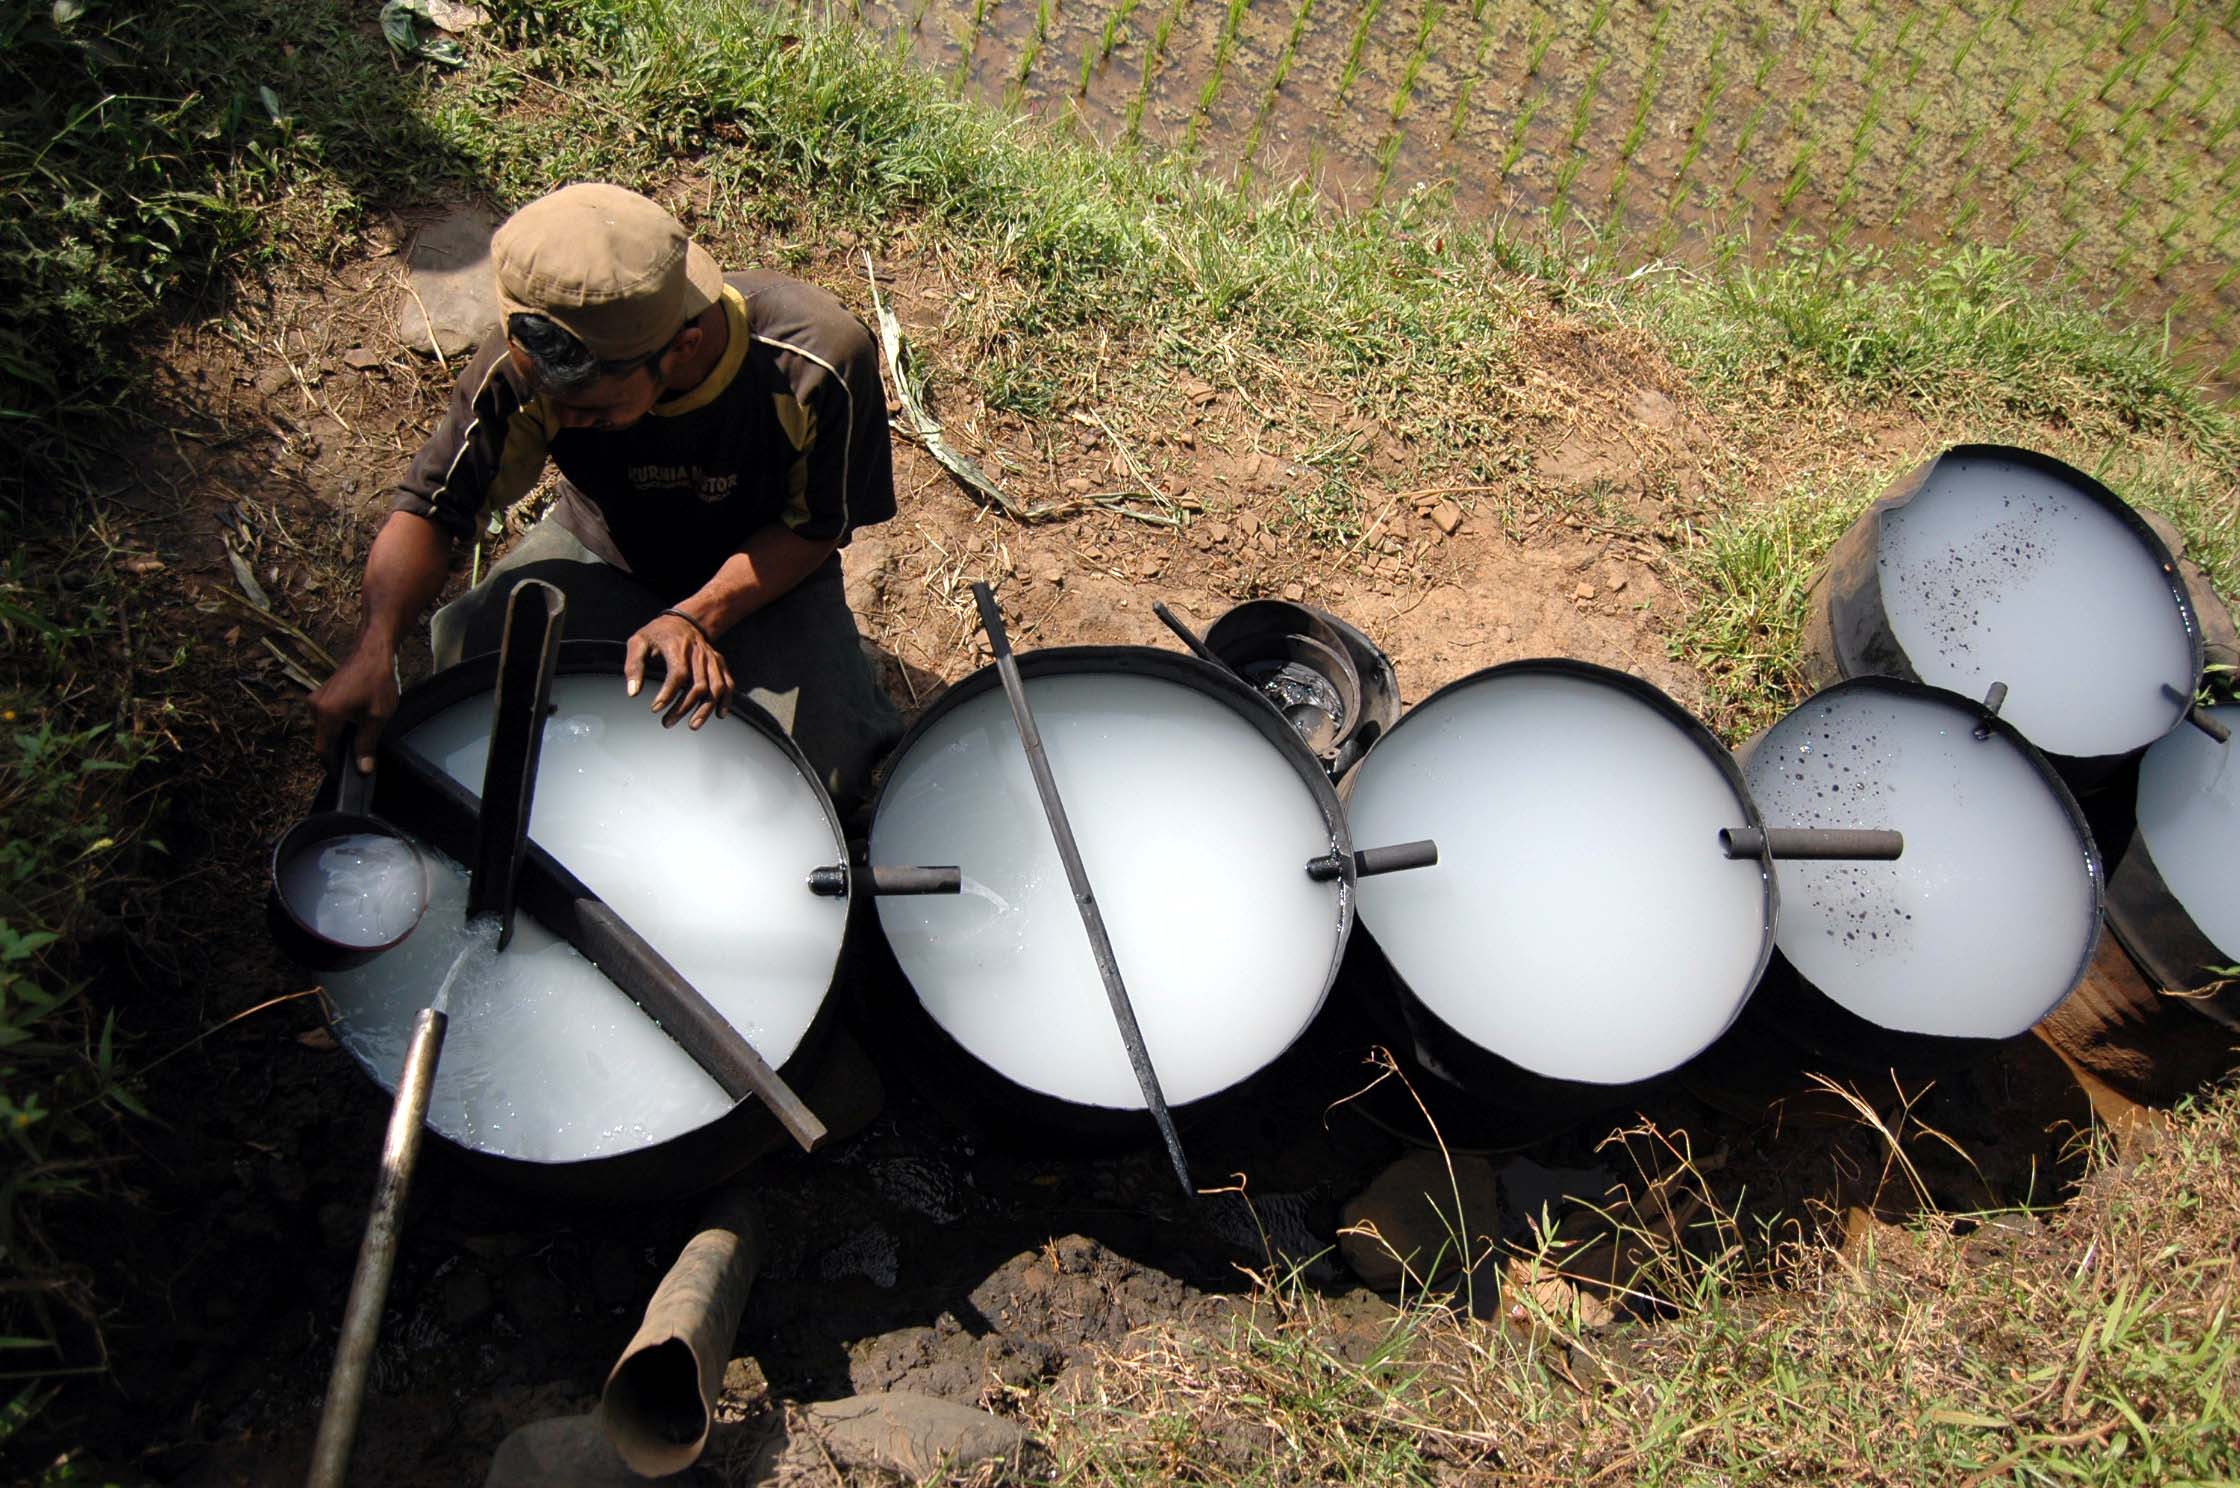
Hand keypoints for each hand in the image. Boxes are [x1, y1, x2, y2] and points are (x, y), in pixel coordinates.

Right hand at [311, 641, 400, 772]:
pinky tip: (355, 727)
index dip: (332, 766)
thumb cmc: (378, 680)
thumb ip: (367, 744)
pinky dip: (337, 726)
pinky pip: (325, 717)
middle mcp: (315, 706)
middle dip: (337, 752)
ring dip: (338, 738)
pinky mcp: (321, 694)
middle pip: (322, 740)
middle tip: (356, 762)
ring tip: (358, 744)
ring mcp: (316, 698)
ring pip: (324, 729)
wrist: (373, 650)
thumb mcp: (377, 716)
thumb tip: (363, 768)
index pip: (323, 750)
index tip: (343, 778)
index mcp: (327, 713)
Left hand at [625, 611, 731, 728]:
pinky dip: (726, 700)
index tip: (655, 709)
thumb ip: (633, 666)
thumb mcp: (638, 642)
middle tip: (667, 722)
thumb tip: (633, 693)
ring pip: (716, 688)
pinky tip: (719, 715)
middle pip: (699, 686)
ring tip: (692, 725)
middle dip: (683, 708)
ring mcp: (711, 659)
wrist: (683, 619)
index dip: (668, 694)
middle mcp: (699, 653)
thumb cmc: (658, 633)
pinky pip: (728, 683)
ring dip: (705, 709)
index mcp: (678, 647)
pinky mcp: (719, 663)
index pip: (678, 674)